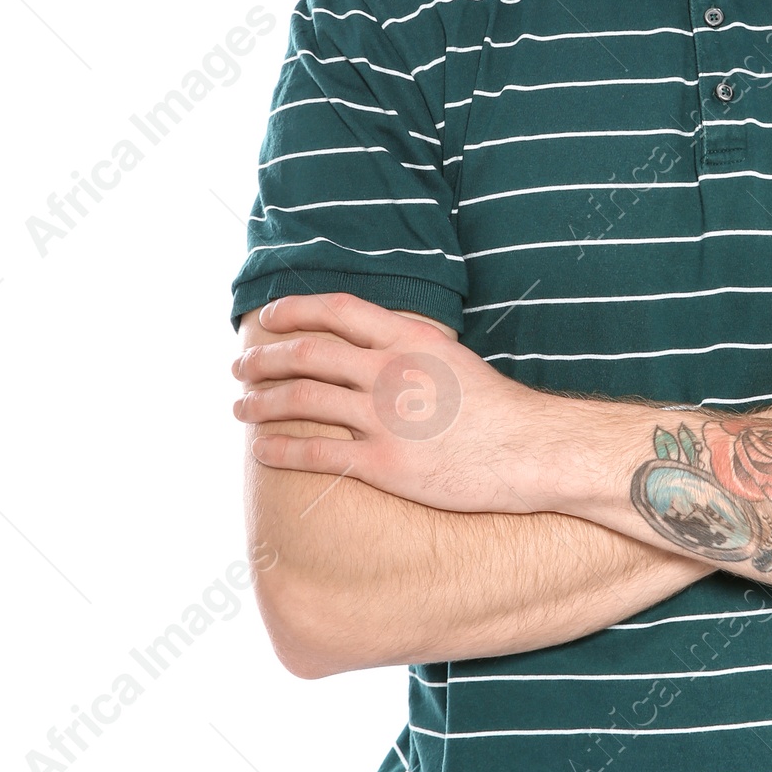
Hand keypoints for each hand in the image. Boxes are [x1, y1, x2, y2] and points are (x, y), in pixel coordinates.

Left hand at [231, 293, 530, 513]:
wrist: (529, 449)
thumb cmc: (496, 408)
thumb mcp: (452, 358)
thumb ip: (409, 348)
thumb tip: (373, 345)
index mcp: (408, 338)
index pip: (336, 310)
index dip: (294, 309)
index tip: (269, 318)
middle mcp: (390, 370)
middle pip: (308, 354)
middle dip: (265, 359)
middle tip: (241, 366)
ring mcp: (384, 417)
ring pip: (301, 401)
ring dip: (260, 403)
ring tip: (241, 406)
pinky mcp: (384, 462)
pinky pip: (316, 453)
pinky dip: (280, 450)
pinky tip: (262, 450)